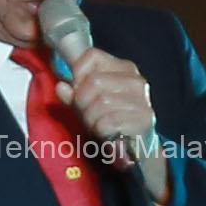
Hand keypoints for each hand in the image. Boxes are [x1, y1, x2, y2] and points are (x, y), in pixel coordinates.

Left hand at [62, 44, 174, 204]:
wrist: (138, 149)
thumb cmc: (111, 122)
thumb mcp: (88, 105)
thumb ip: (74, 94)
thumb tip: (61, 86)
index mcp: (123, 68)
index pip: (91, 56)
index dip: (77, 74)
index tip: (78, 90)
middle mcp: (135, 80)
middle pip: (93, 81)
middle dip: (82, 102)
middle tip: (87, 115)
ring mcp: (142, 99)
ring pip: (100, 102)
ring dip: (91, 120)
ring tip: (97, 126)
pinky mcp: (144, 119)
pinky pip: (108, 122)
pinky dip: (100, 131)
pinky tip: (106, 134)